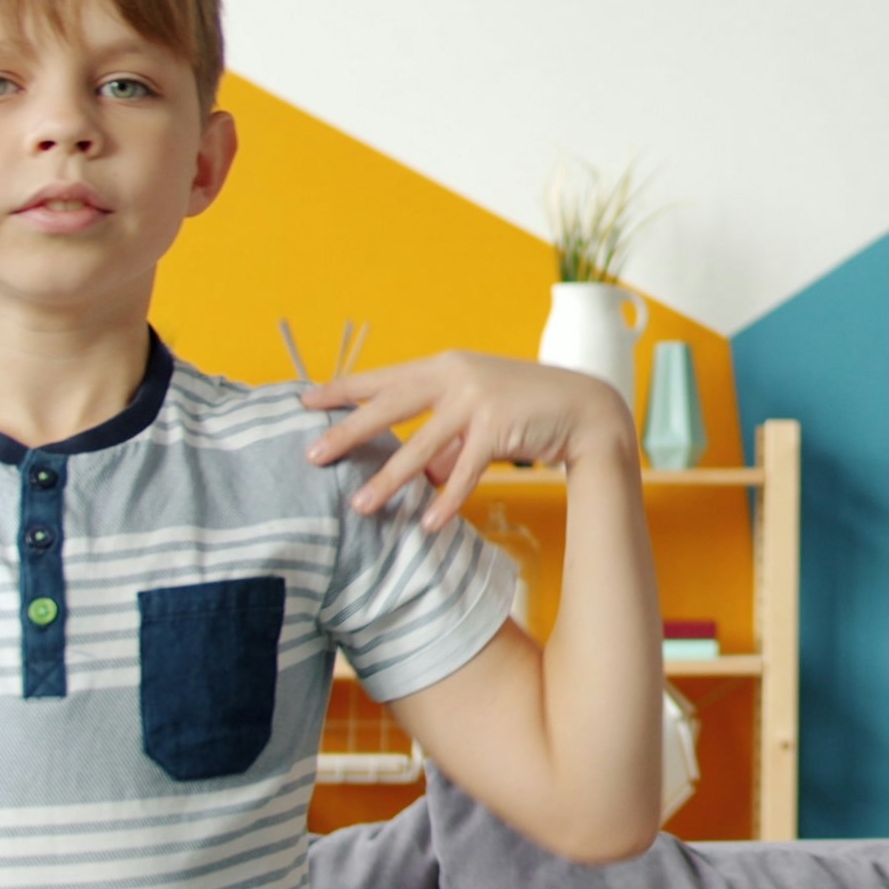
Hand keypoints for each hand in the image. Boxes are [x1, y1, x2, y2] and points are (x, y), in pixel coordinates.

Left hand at [304, 352, 633, 527]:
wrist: (583, 407)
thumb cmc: (524, 408)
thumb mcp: (475, 412)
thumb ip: (443, 438)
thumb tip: (420, 475)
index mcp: (444, 365)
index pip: (383, 378)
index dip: (343, 390)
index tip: (305, 403)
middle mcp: (456, 376)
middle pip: (389, 406)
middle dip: (348, 432)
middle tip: (312, 455)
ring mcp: (477, 400)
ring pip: (421, 446)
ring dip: (389, 479)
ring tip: (361, 505)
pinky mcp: (499, 427)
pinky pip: (464, 471)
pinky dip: (446, 500)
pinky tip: (428, 523)